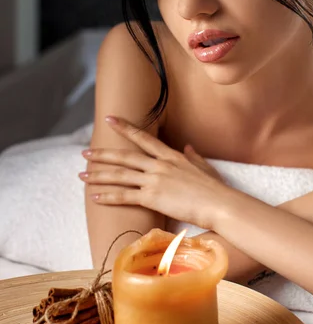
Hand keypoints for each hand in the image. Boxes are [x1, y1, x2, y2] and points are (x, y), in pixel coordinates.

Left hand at [79, 116, 229, 228]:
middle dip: (102, 154)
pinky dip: (108, 196)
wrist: (219, 204)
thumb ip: (192, 156)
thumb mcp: (204, 167)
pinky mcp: (152, 198)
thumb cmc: (215, 189)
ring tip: (82, 175)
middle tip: (85, 153)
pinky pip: (124, 196)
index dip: (125, 128)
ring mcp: (154, 180)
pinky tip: (94, 196)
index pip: (143, 138)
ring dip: (98, 175)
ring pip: (119, 175)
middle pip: (124, 156)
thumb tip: (187, 147)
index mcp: (171, 156)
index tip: (109, 120)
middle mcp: (159, 165)